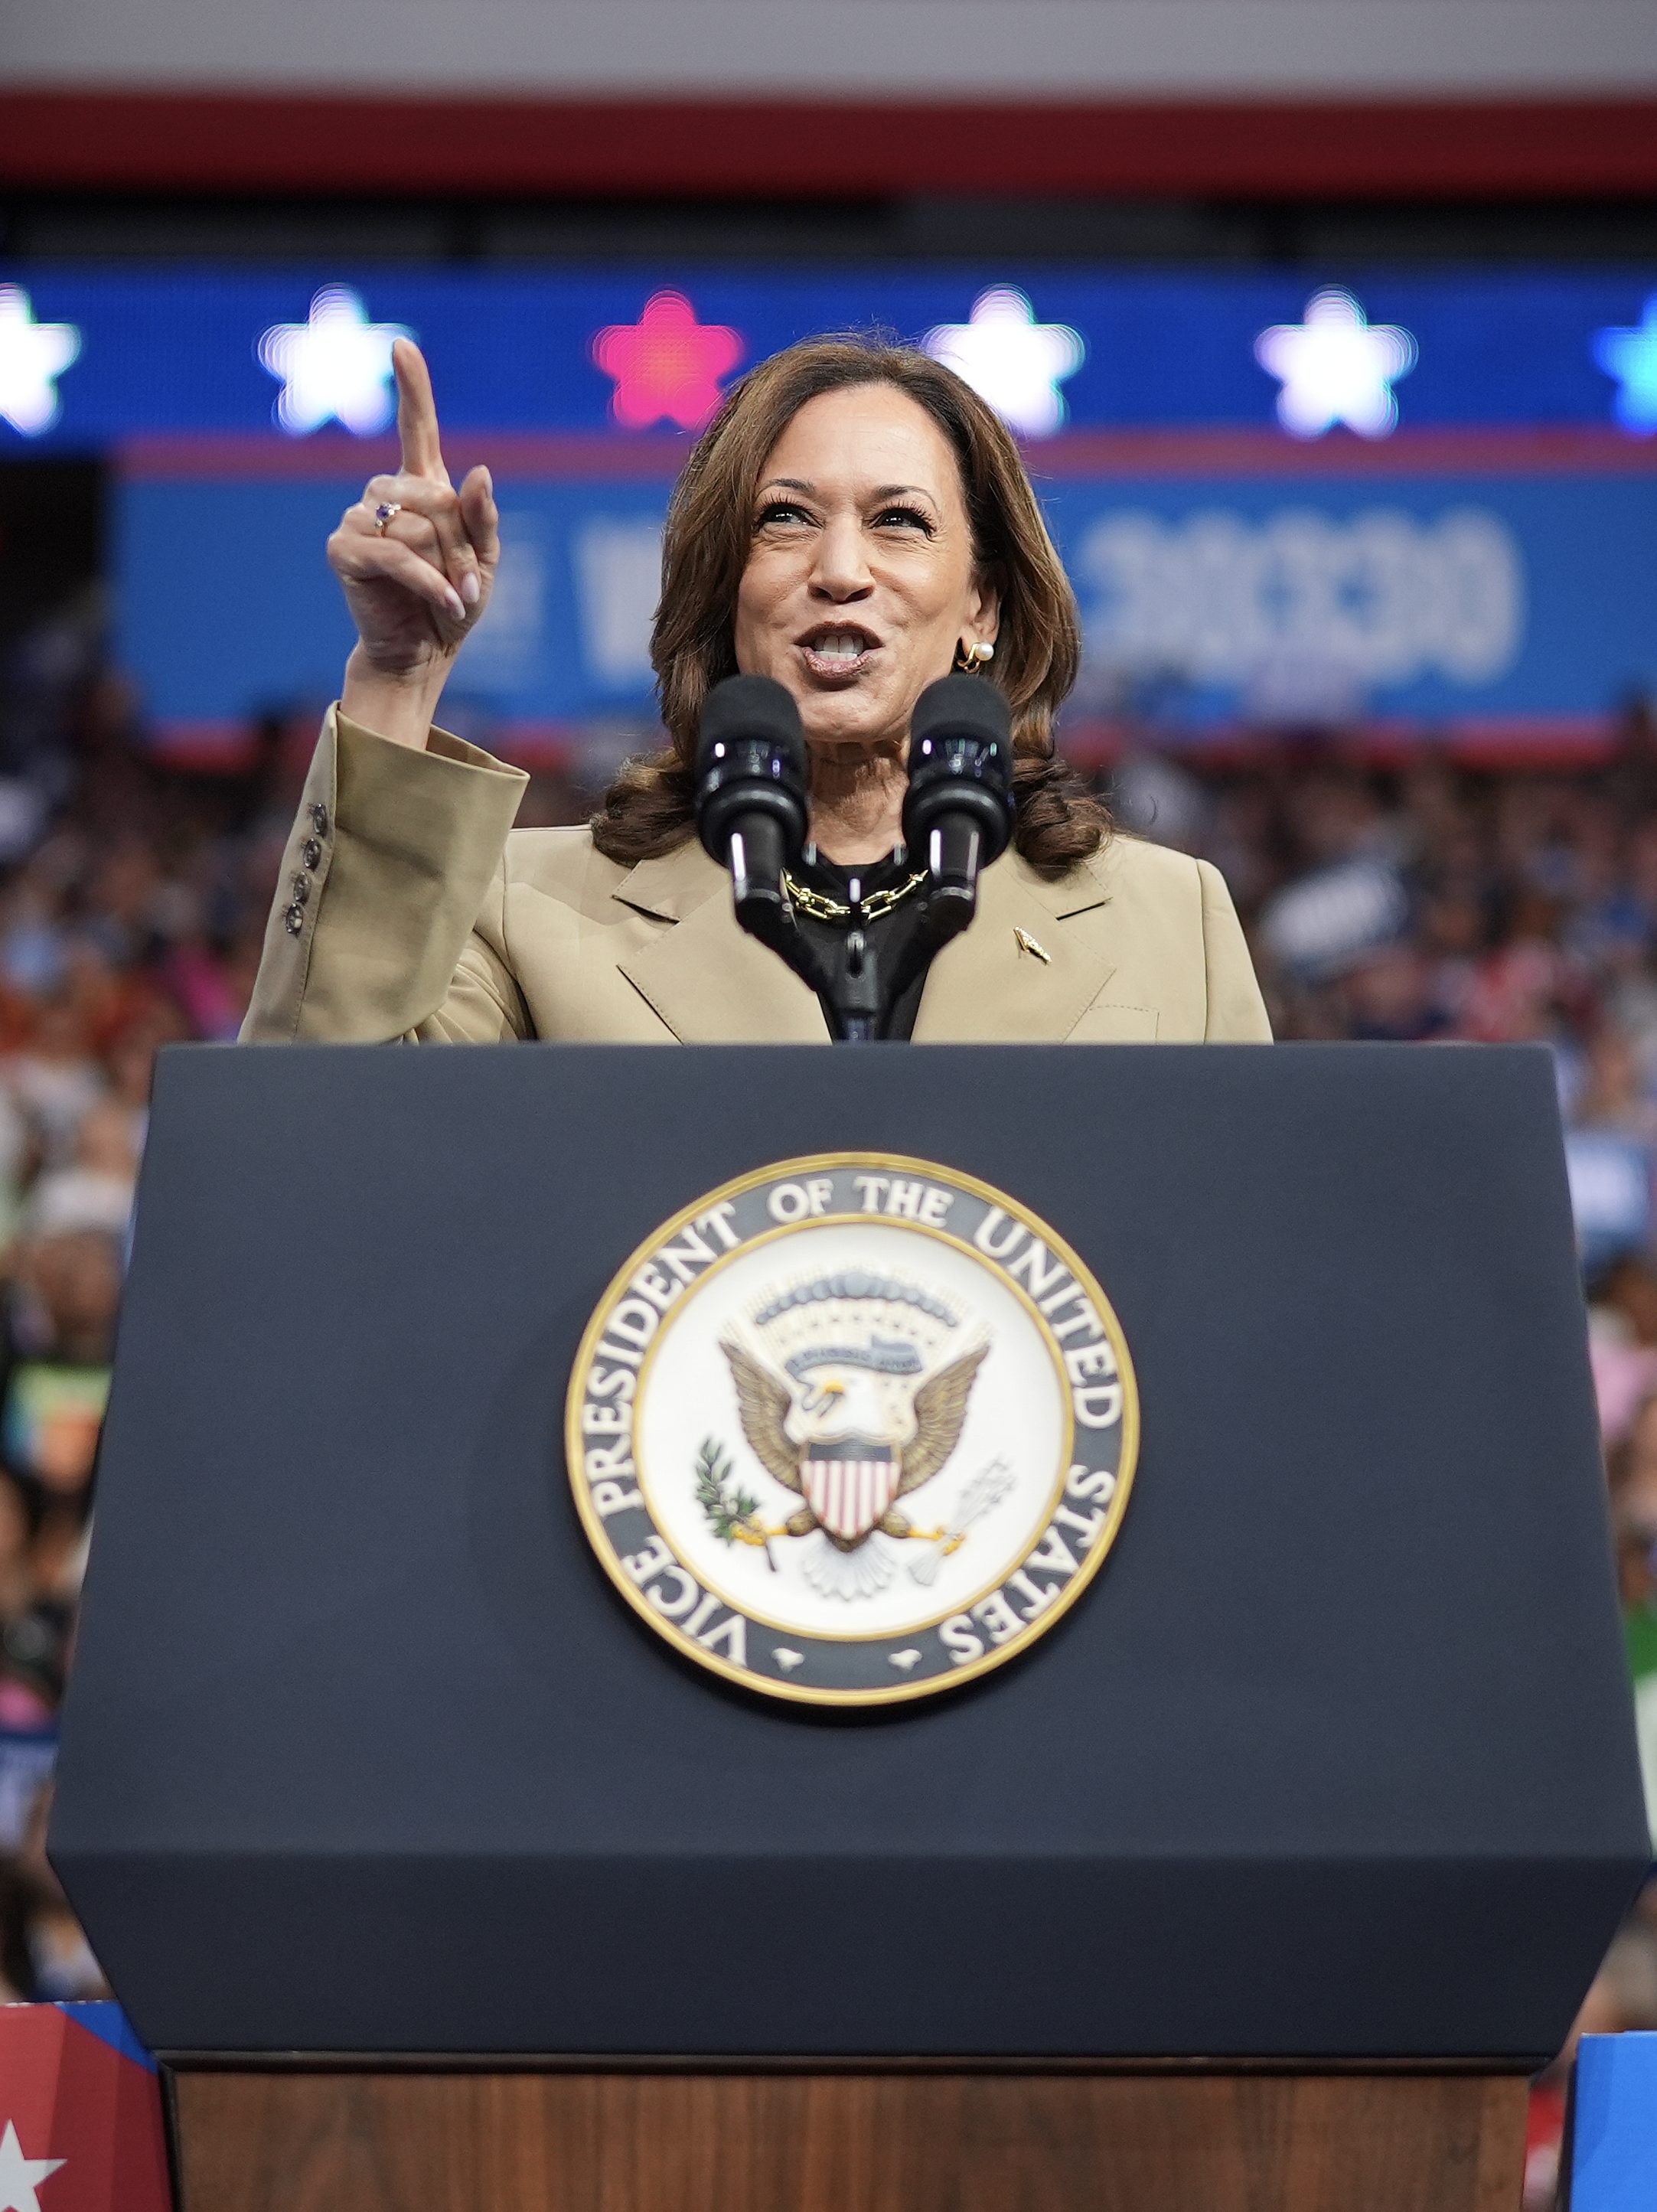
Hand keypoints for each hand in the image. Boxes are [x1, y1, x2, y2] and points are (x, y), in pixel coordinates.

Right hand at [330, 339, 499, 744]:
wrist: (422, 654)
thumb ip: (483, 519)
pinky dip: (427, 580)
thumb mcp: (484, 563)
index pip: (417, 429)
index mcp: (422, 489)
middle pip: (435, 495)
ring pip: (418, 525)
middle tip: (468, 583)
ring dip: (446, 565)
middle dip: (461, 544)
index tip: (403, 348)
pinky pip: (395, 553)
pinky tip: (443, 602)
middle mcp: (385, 495)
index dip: (412, 389)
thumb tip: (478, 472)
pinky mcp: (343, 549)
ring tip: (453, 597)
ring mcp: (358, 519)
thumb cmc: (452, 606)